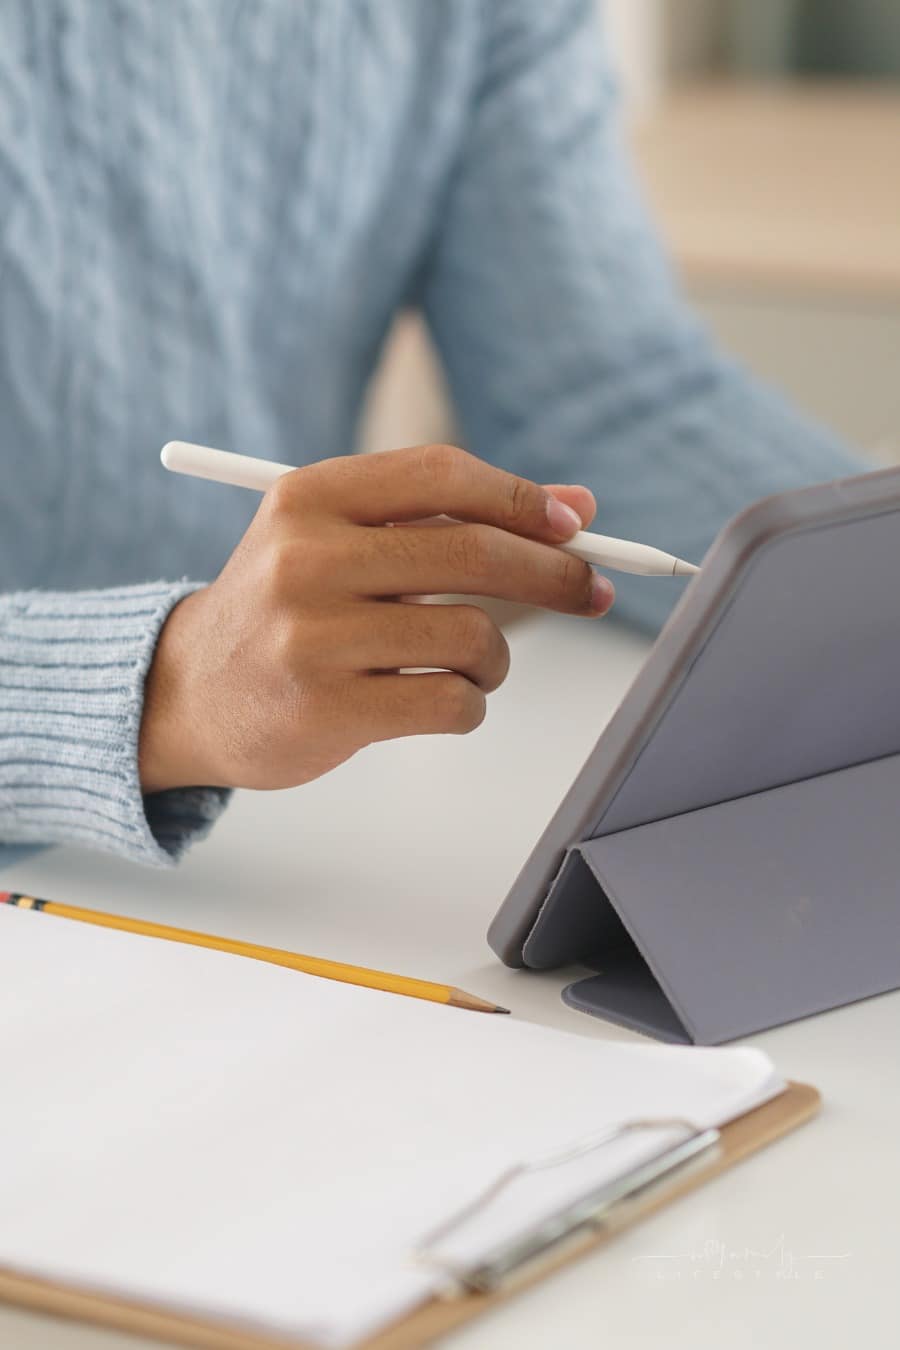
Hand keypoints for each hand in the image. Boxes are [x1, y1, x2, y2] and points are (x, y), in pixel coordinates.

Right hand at [138, 444, 613, 791]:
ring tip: (474, 666)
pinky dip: (470, 704)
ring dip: (497, 658)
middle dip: (553, 574)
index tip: (574, 525)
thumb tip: (579, 509)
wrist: (190, 694)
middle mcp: (304, 559)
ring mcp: (313, 637)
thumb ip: (450, 519)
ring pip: (472, 637)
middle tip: (591, 591)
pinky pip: (453, 702)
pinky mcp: (328, 709)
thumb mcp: (345, 541)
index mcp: (308, 497)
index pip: (441, 475)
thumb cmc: (288, 609)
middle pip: (471, 553)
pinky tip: (442, 701)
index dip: (522, 497)